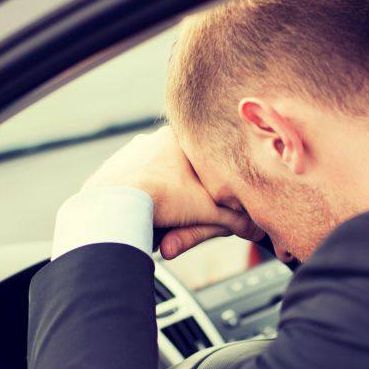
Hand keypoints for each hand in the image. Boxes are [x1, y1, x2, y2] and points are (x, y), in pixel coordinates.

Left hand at [83, 126, 262, 258]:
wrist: (113, 206)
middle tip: (189, 209)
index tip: (215, 189)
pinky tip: (143, 214)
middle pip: (179, 167)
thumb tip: (258, 230)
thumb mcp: (210, 214)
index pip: (205, 151)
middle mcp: (152, 139)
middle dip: (185, 190)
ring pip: (154, 176)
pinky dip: (138, 199)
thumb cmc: (164, 201)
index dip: (213, 172)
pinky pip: (131, 185)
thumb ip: (236, 221)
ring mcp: (129, 153)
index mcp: (179, 139)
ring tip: (165, 216)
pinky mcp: (110, 170)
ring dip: (161, 195)